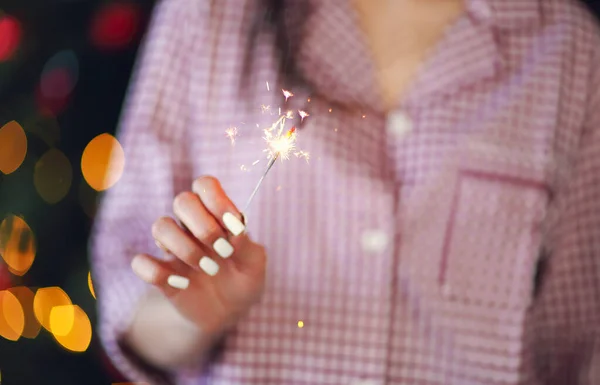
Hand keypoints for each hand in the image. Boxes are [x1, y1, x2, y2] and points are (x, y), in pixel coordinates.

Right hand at [130, 176, 266, 336]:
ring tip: (208, 269)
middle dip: (203, 225)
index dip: (216, 199)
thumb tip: (236, 230)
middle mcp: (191, 226)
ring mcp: (174, 248)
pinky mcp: (160, 273)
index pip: (205, 185)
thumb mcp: (255, 265)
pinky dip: (157, 272)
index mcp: (216, 215)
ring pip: (161, 226)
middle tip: (223, 251)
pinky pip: (141, 262)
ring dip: (186, 249)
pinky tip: (181, 284)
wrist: (231, 313)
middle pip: (182, 200)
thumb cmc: (245, 280)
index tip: (233, 225)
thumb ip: (248, 245)